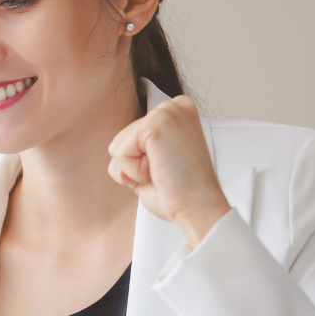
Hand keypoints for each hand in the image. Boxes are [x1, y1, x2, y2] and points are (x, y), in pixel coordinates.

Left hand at [107, 95, 230, 247]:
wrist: (198, 208)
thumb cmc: (179, 191)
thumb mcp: (153, 162)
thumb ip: (135, 149)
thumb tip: (116, 149)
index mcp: (175, 114)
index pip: (131, 137)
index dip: (140, 162)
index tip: (170, 168)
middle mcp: (173, 107)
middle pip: (121, 139)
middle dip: (135, 164)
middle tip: (165, 172)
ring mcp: (166, 112)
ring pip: (117, 146)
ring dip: (134, 169)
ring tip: (164, 171)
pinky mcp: (156, 124)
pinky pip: (120, 153)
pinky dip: (133, 171)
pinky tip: (159, 171)